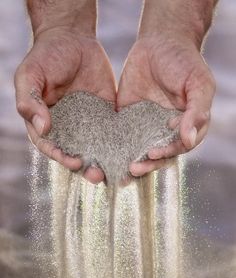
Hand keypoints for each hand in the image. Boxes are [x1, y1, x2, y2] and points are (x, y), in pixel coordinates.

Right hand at [15, 28, 115, 183]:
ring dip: (106, 162)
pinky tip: (131, 152)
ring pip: (96, 148)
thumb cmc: (45, 56)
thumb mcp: (30, 75)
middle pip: (76, 154)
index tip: (73, 162)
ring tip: (116, 172)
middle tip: (98, 176)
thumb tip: (41, 127)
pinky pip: (114, 132)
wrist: (72, 39)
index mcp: (46, 124)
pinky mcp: (106, 116)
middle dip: (86, 168)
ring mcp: (88, 124)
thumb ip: (30, 100)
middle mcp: (67, 129)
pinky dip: (121, 144)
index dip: (61, 157)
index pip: (51, 147)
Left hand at [117, 35, 215, 176]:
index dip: (166, 153)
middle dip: (146, 165)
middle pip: (156, 156)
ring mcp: (144, 127)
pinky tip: (104, 156)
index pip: (177, 148)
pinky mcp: (126, 120)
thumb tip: (189, 139)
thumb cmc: (185, 62)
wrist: (160, 42)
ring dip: (129, 163)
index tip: (153, 152)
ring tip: (118, 173)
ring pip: (137, 151)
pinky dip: (113, 148)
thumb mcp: (198, 83)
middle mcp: (164, 131)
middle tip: (133, 169)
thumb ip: (197, 111)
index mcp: (185, 126)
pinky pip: (120, 136)